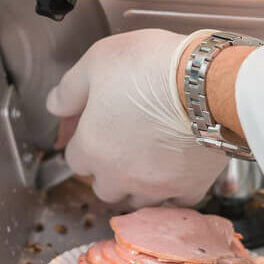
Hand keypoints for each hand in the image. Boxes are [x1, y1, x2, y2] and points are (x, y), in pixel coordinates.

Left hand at [46, 29, 228, 206]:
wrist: (209, 84)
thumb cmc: (150, 67)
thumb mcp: (97, 61)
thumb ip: (70, 89)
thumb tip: (54, 105)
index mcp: (92, 148)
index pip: (75, 161)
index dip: (85, 143)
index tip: (96, 131)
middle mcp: (120, 176)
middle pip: (103, 187)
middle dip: (108, 171)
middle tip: (123, 146)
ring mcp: (156, 187)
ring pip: (137, 201)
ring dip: (137, 186)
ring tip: (150, 161)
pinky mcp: (190, 188)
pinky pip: (176, 202)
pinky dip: (174, 190)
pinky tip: (177, 171)